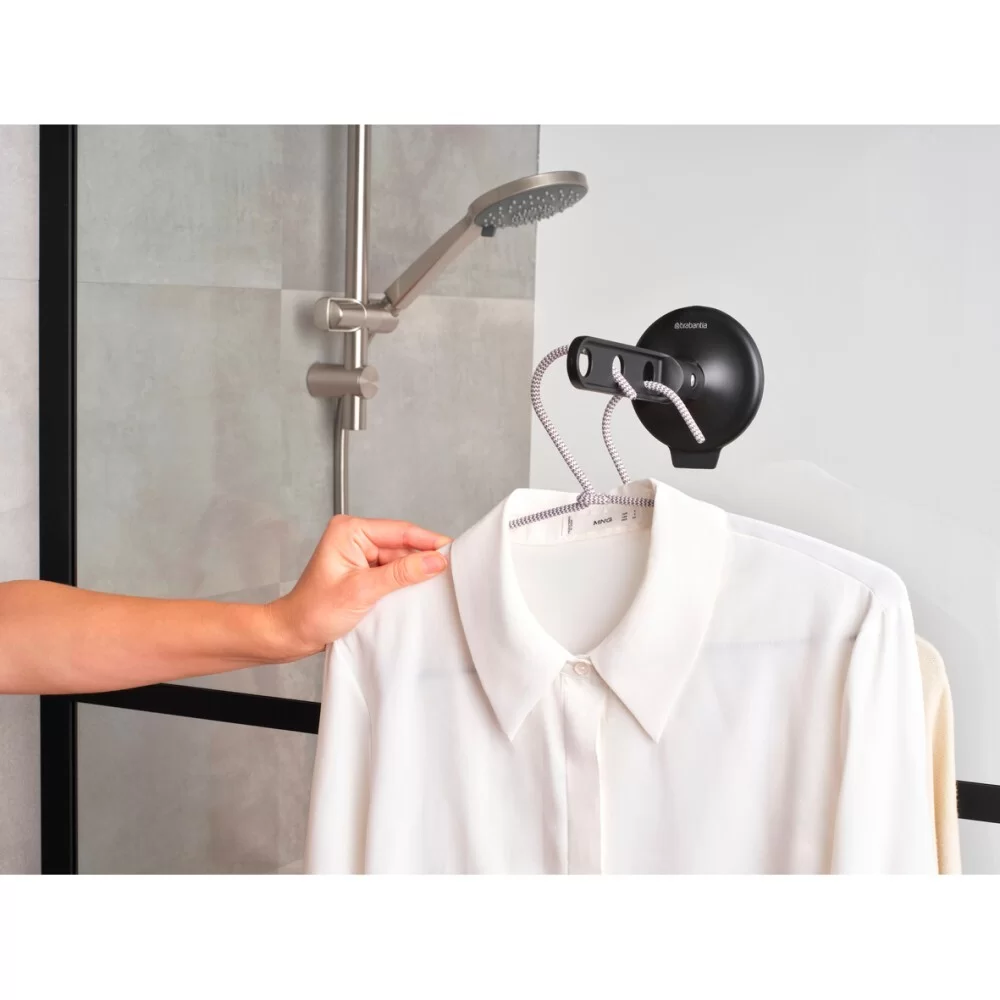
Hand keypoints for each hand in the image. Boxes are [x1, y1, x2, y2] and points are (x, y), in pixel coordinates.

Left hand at [267, 516, 448, 659]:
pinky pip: (393, 573)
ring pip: (400, 560)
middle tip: (450, 573)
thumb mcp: (361, 591)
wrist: (293, 634)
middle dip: (423, 560)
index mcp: (349, 531)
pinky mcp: (364, 572)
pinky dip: (405, 583)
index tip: (452, 551)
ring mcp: (360, 555)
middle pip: (402, 545)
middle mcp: (355, 538)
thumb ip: (400, 574)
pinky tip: (417, 591)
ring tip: (436, 585)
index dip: (428, 541)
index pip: (399, 531)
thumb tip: (434, 561)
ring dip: (415, 573)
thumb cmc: (312, 611)